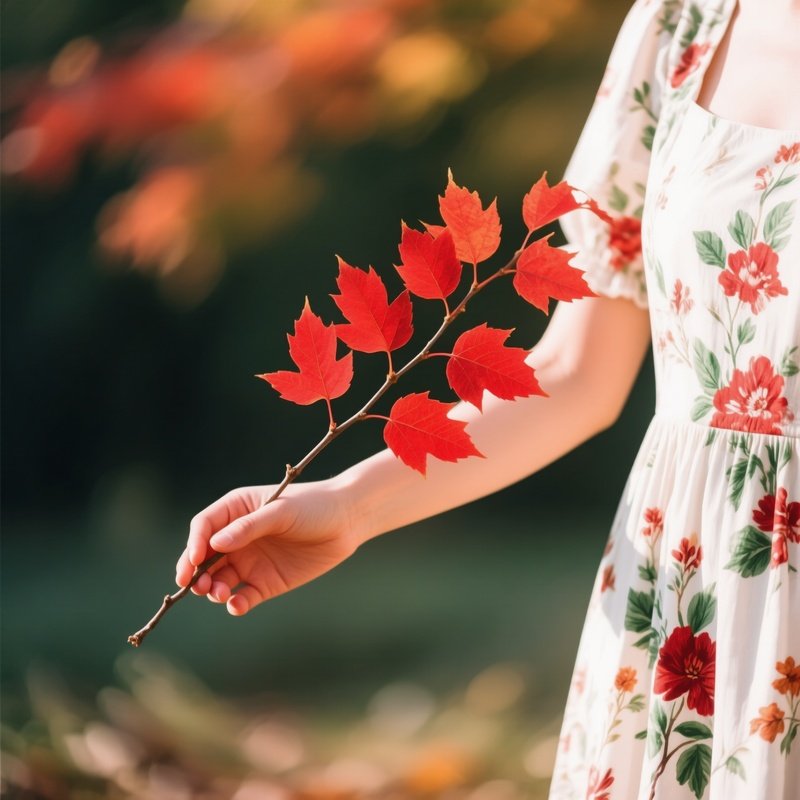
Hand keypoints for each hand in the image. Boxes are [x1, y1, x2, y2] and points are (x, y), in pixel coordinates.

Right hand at [175, 480, 361, 615]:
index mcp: (236, 511)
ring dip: (212, 589)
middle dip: (194, 572)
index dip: (194, 544)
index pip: (204, 527)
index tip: (193, 561)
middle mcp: (237, 538)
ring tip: (219, 593)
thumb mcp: (281, 512)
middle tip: (195, 585)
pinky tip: (237, 604)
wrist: (347, 522)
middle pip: (204, 557)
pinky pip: (243, 597)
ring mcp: (250, 561)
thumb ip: (249, 527)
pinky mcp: (265, 583)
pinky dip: (236, 604)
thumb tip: (215, 544)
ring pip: (219, 579)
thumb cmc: (313, 507)